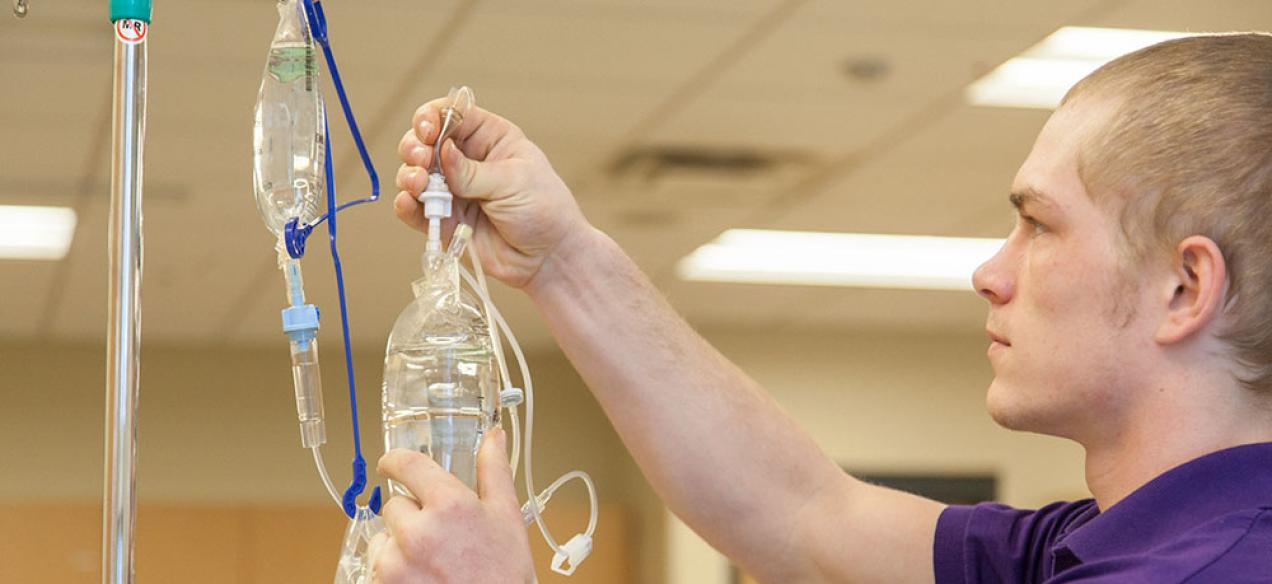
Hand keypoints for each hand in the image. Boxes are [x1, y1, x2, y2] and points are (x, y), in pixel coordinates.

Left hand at [371, 428, 534, 582]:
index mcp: (450, 505)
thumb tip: (494, 436)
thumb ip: (494, 471)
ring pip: (383, 539)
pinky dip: (394, 573)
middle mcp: (418, 532)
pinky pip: (378, 568)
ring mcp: (397, 564)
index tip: (390, 464)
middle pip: (394, 506)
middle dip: (411, 518)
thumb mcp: (506, 518)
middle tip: (439, 538)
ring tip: (432, 565)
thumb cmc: (504, 575)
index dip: (394, 461)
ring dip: (399, 547)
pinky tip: (423, 579)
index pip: (406, 464)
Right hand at [395, 99, 593, 289]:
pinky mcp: (444, 220)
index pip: (451, 114)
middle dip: (415, 147)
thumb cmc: (543, 210)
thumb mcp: (514, 181)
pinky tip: (408, 201)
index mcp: (489, 138)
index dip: (432, 117)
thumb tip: (441, 152)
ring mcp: (453, 190)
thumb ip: (472, 171)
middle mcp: (466, 160)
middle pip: (425, 141)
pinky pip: (415, 209)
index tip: (428, 131)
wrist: (548, 257)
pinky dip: (406, 205)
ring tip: (418, 184)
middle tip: (421, 160)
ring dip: (409, 175)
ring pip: (415, 173)